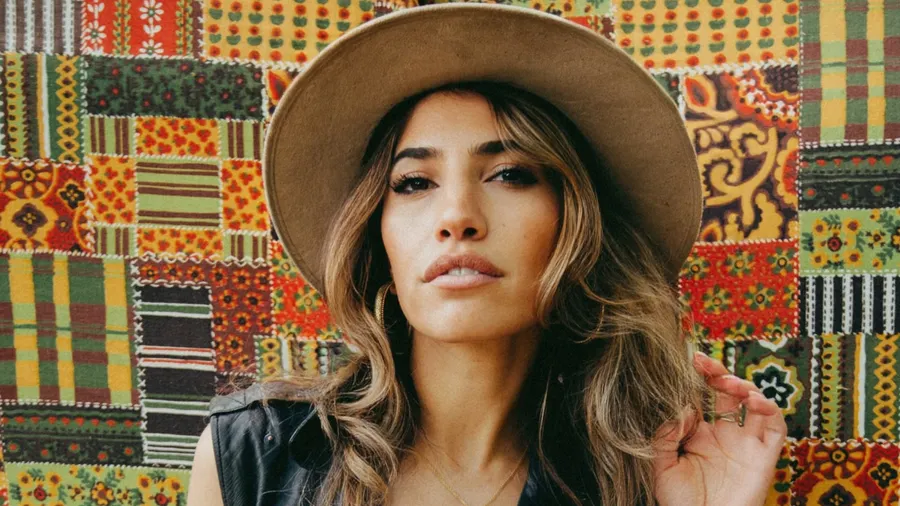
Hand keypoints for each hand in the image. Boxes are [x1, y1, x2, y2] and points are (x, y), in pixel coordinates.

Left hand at [651, 351, 786, 505]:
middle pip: (729, 394)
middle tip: (705, 364)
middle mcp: (726, 435)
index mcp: (701, 435)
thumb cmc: (680, 504)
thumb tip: (682, 409)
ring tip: (727, 383)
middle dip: (719, 374)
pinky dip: (769, 408)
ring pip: (756, 404)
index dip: (698, 378)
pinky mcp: (764, 457)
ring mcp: (747, 445)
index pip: (703, 397)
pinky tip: (752, 401)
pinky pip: (776, 427)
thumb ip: (664, 437)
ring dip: (745, 386)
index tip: (689, 360)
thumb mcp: (661, 467)